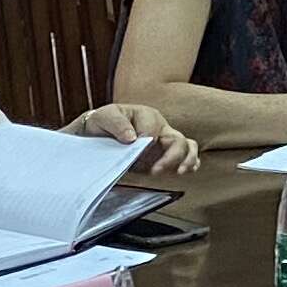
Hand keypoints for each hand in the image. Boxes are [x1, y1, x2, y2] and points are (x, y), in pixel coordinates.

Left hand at [74, 103, 199, 177]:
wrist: (96, 134)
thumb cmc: (102, 123)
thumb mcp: (103, 117)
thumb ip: (117, 124)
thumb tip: (131, 137)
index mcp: (146, 115)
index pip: (153, 130)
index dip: (145, 142)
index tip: (133, 149)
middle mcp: (160, 128)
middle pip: (177, 139)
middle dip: (170, 156)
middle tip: (155, 170)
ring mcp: (164, 142)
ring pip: (187, 146)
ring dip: (186, 160)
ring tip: (179, 171)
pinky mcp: (164, 155)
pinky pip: (186, 156)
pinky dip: (190, 164)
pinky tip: (184, 171)